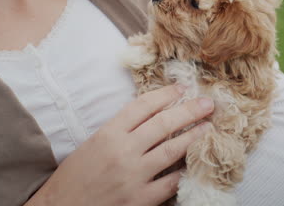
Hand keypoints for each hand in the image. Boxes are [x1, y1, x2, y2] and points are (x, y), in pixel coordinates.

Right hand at [26, 85, 213, 205]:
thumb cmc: (74, 176)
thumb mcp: (93, 144)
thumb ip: (119, 129)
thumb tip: (150, 116)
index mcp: (107, 134)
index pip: (142, 106)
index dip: (165, 94)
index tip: (181, 88)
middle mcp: (122, 151)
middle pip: (162, 124)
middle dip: (189, 110)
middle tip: (207, 103)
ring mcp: (133, 176)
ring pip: (172, 151)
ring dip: (193, 137)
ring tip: (208, 127)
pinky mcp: (139, 199)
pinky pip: (170, 183)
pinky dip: (184, 172)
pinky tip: (195, 163)